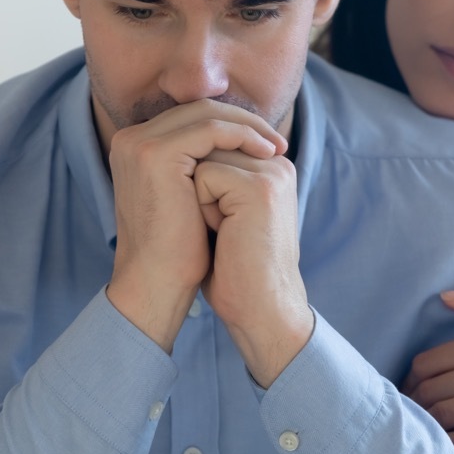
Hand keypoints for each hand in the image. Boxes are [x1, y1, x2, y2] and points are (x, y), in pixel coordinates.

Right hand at [105, 99, 286, 353]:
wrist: (157, 282)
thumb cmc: (179, 249)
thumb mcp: (191, 196)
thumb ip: (201, 165)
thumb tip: (242, 145)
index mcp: (135, 146)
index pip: (191, 117)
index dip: (232, 125)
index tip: (266, 144)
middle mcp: (131, 138)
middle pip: (199, 109)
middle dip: (244, 121)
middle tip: (278, 142)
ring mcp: (139, 143)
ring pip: (207, 113)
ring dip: (248, 127)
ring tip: (277, 148)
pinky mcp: (155, 153)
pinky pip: (210, 130)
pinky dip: (242, 136)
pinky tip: (265, 153)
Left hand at [195, 147, 311, 387]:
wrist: (260, 308)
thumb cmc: (235, 269)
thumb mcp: (224, 213)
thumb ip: (215, 179)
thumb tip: (177, 156)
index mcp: (271, 168)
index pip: (213, 145)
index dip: (200, 186)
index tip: (224, 225)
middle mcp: (276, 164)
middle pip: (206, 148)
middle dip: (198, 189)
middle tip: (225, 230)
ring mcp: (270, 173)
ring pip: (201, 160)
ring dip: (198, 198)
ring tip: (225, 231)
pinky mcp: (258, 187)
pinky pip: (203, 175)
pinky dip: (202, 207)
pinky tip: (224, 233)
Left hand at [402, 287, 453, 452]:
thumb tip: (445, 297)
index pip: (427, 363)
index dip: (411, 378)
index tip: (409, 386)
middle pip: (431, 391)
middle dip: (414, 402)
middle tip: (410, 410)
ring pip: (446, 415)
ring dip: (428, 422)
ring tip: (422, 426)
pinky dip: (451, 443)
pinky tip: (445, 443)